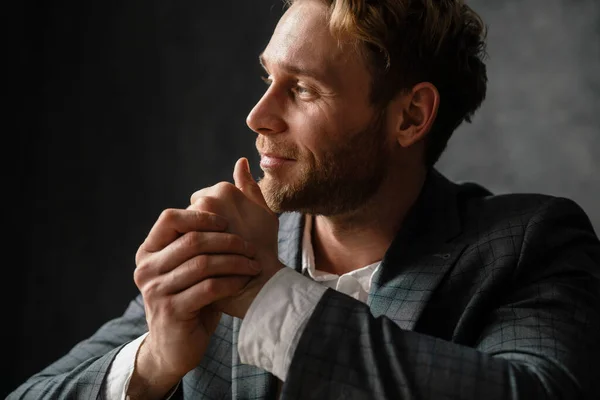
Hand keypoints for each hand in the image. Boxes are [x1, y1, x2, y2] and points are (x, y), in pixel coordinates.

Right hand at [132, 208, 260, 383]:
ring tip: (253, 264)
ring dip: (235, 261)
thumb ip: (196, 242)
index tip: (226, 222)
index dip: (200, 215)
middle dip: (227, 241)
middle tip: (250, 247)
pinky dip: (231, 281)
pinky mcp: (171, 311)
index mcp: (147, 252)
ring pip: (203, 264)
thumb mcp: (188, 269)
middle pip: (192, 241)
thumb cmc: (189, 300)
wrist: (175, 348)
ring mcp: (155, 291)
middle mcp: (146, 269)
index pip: (169, 219)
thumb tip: (219, 203)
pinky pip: (209, 288)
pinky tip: (244, 281)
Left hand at [189, 157, 283, 318]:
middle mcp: (206, 199)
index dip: (213, 222)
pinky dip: (184, 254)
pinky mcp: (184, 242)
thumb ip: (249, 187)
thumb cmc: (264, 247)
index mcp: (224, 189)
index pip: (205, 200)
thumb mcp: (263, 212)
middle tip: (216, 248)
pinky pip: (176, 244)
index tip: (225, 236)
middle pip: (192, 213)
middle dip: (200, 230)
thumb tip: (241, 161)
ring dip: (191, 241)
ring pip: (184, 228)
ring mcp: (194, 220)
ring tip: (209, 258)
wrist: (260, 282)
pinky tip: (199, 265)